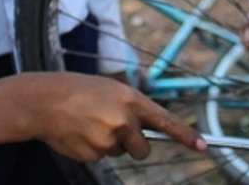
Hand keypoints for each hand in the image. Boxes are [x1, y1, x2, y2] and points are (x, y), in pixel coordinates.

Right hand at [24, 73, 205, 161]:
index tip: (203, 146)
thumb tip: (145, 132)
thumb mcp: (111, 90)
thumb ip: (130, 109)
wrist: (44, 100)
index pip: (164, 120)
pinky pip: (101, 158)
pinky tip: (79, 133)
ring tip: (90, 124)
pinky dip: (92, 149)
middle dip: (132, 143)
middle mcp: (123, 120)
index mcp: (130, 99)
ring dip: (110, 144)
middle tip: (111, 126)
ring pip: (120, 153)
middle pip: (143, 148)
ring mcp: (108, 139)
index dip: (185, 135)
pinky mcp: (93, 154)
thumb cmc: (79, 91)